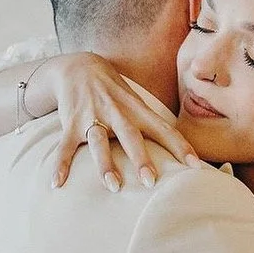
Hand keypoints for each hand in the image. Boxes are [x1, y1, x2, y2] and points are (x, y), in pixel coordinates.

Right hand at [40, 52, 200, 188]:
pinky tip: (57, 183)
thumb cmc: (115, 93)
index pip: (164, 129)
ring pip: (99, 142)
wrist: (79, 67)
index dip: (181, 146)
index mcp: (137, 110)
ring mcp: (92, 117)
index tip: (196, 166)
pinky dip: (60, 164)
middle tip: (151, 181)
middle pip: (130, 136)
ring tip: (113, 186)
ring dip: (106, 164)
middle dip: (141, 158)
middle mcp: (116, 113)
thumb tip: (182, 151)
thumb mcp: (137, 103)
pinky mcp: (71, 123)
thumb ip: (154, 125)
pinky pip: (65, 146)